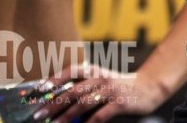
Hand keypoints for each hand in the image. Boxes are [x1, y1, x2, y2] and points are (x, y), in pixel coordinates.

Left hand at [30, 63, 170, 122]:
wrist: (150, 87)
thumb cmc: (121, 89)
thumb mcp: (102, 85)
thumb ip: (84, 93)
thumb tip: (59, 109)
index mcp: (95, 71)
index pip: (71, 71)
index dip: (53, 80)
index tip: (36, 91)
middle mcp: (102, 78)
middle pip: (73, 90)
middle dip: (53, 103)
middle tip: (38, 115)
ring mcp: (111, 90)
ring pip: (83, 103)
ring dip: (66, 115)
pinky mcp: (120, 102)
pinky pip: (100, 115)